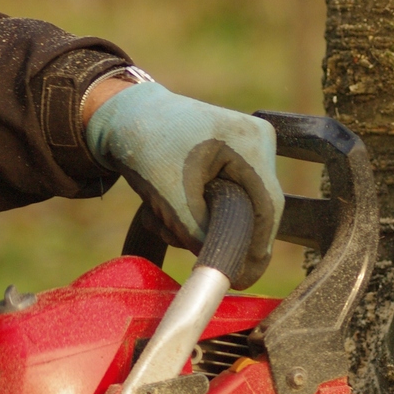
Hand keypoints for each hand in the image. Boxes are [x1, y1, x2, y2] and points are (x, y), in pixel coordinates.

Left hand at [83, 80, 284, 287]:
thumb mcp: (169, 194)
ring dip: (200, 223)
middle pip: (254, 207)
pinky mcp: (234, 157)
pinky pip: (228, 196)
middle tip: (191, 251)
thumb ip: (198, 232)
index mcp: (250, 143)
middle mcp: (258, 142)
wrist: (125, 114)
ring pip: (238, 205)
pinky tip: (167, 208)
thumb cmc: (145, 145)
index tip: (243, 279)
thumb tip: (223, 267)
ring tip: (161, 219)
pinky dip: (198, 211)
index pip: (268, 206)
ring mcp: (248, 147)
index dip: (258, 247)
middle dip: (218, 231)